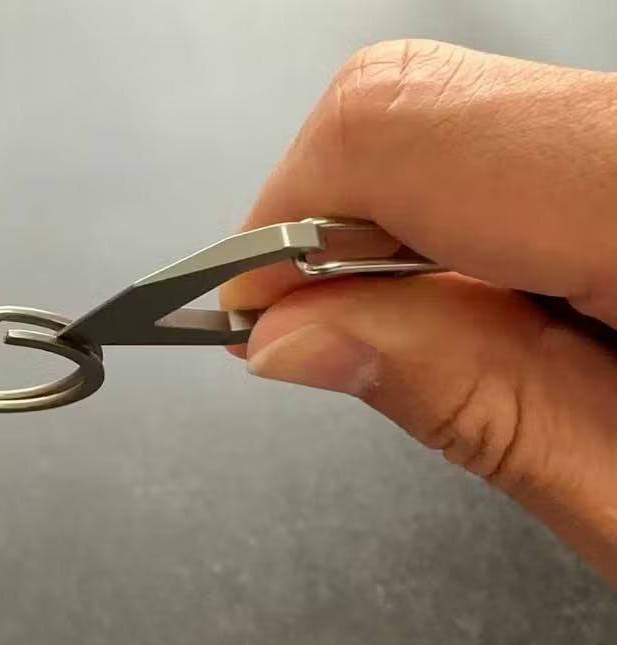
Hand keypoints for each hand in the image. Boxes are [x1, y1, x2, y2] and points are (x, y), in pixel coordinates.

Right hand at [221, 40, 616, 582]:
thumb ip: (464, 401)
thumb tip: (296, 337)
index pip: (399, 129)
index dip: (284, 221)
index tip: (254, 316)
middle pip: (421, 95)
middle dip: (331, 223)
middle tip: (330, 338)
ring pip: (473, 113)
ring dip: (406, 231)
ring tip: (453, 349)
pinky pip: (538, 138)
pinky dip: (477, 220)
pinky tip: (515, 312)